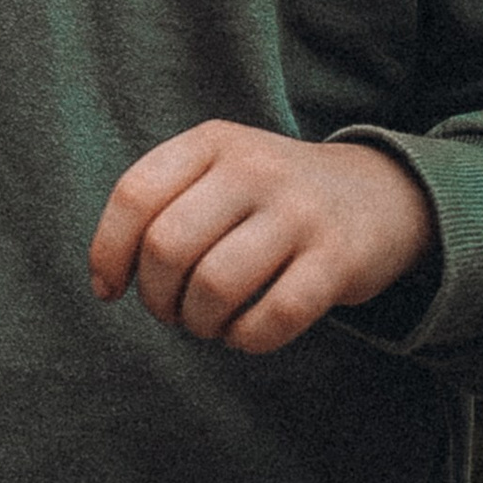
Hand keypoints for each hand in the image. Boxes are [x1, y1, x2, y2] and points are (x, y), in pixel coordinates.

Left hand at [87, 122, 433, 354]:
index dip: (107, 252)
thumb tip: (104, 282)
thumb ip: (160, 206)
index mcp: (212, 141)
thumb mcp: (216, 171)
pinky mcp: (337, 260)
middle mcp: (253, 168)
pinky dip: (245, 340)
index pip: (134, 196)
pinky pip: (272, 318)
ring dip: (198, 322)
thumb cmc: (268, 197)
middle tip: (170, 311)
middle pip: (167, 247)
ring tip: (207, 322)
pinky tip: (243, 333)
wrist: (379, 194)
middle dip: (156, 297)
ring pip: (215, 287)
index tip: (108, 289)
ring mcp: (299, 212)